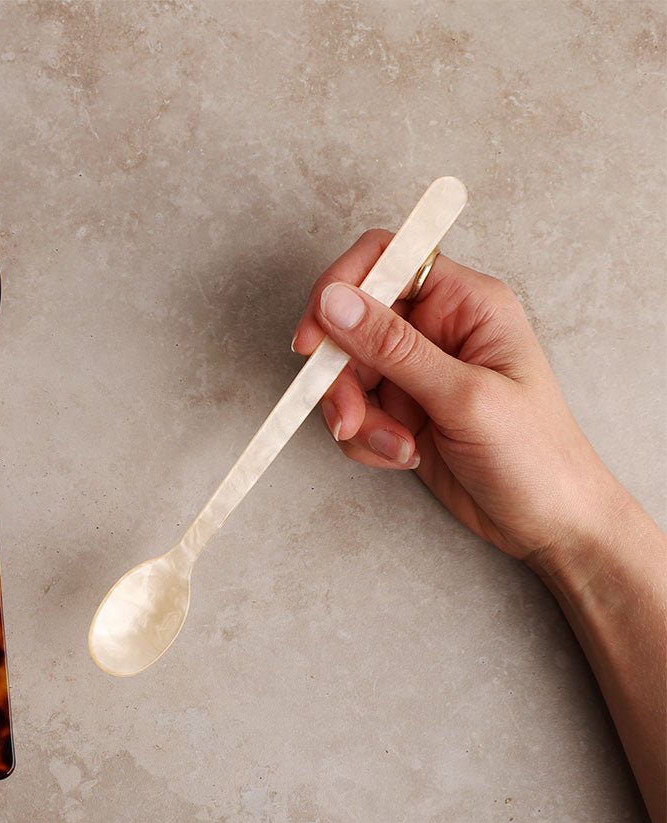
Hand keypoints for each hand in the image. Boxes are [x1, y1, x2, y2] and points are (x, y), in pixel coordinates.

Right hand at [291, 230, 626, 568]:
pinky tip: (403, 456)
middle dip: (343, 378)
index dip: (341, 288)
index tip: (313, 339)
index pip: (387, 259)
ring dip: (358, 417)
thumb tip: (336, 302)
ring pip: (347, 376)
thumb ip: (394, 348)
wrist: (550, 522)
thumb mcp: (464, 396)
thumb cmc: (536, 454)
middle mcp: (437, 329)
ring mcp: (417, 372)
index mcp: (465, 303)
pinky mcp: (403, 411)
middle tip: (351, 418)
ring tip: (397, 447)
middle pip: (352, 325)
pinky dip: (366, 440)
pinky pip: (356, 413)